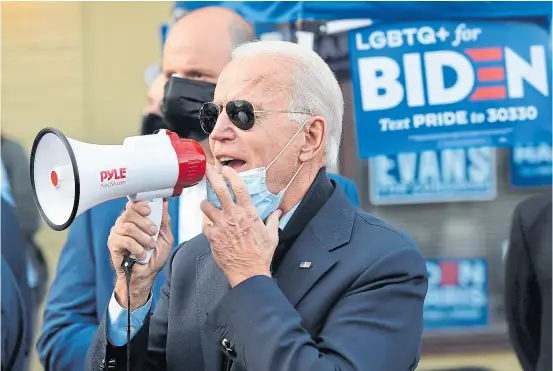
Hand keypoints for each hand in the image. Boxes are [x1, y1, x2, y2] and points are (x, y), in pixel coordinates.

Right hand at [108, 200, 173, 308]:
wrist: (146, 275)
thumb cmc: (154, 256)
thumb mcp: (165, 237)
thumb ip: (164, 220)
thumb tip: (164, 203)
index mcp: (136, 219)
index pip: (133, 205)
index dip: (140, 205)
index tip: (149, 211)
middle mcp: (124, 224)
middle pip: (129, 213)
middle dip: (144, 222)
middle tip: (153, 232)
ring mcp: (117, 234)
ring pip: (127, 227)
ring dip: (142, 237)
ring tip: (150, 246)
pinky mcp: (113, 245)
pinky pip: (124, 241)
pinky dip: (136, 248)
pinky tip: (141, 254)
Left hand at [200, 166, 281, 286]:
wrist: (248, 272)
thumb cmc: (261, 254)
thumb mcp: (272, 235)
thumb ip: (273, 220)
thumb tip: (278, 212)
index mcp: (248, 212)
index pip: (238, 187)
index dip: (230, 174)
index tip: (226, 169)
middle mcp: (233, 216)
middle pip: (219, 190)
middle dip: (211, 177)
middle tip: (206, 170)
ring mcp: (220, 226)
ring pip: (206, 206)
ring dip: (205, 203)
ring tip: (207, 204)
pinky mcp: (212, 237)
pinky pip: (204, 224)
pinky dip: (206, 223)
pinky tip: (210, 225)